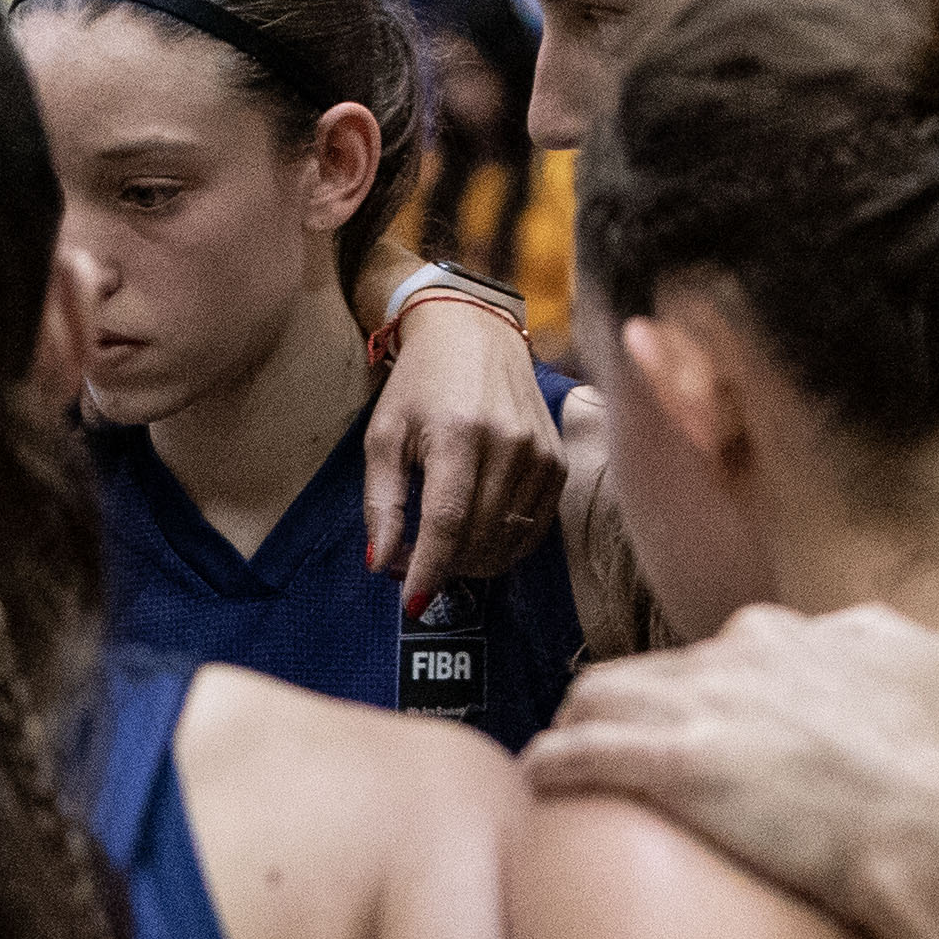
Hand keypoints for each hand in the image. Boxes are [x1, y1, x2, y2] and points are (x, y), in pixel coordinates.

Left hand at [361, 288, 559, 601]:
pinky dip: (504, 547)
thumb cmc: (420, 386)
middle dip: (444, 566)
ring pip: (509, 539)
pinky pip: (535, 528)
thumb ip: (382, 503)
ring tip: (442, 551)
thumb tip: (381, 563)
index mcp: (457, 434)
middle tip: (413, 566)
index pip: (448, 522)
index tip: (412, 603)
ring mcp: (540, 453)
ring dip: (473, 561)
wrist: (476, 334)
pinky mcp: (557, 462)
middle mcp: (507, 444)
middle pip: (479, 537)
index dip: (430, 569)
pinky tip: (478, 540)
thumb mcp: (383, 436)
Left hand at [522, 603, 938, 931]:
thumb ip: (902, 658)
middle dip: (641, 708)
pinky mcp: (669, 762)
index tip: (707, 725)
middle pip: (662, 669)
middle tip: (630, 750)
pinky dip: (552, 765)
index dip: (713, 691)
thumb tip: (890, 651)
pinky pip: (578, 752)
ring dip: (582, 725)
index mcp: (812, 633)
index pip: (733, 651)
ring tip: (569, 757)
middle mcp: (749, 650)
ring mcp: (704, 702)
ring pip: (603, 695)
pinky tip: (539, 782)